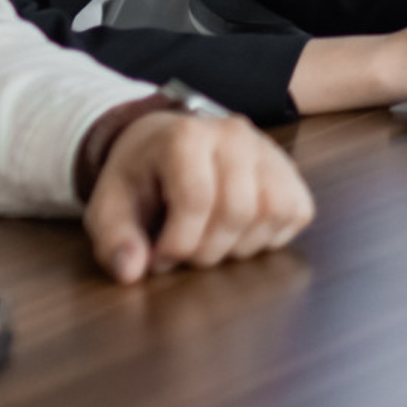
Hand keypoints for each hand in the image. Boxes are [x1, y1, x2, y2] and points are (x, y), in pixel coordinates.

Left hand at [85, 110, 313, 284]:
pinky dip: (272, 235)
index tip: (158, 258)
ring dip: (242, 245)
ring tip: (212, 243)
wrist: (166, 142)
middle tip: (184, 254)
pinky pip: (297, 211)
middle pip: (238, 210)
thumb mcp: (108, 205)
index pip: (197, 199)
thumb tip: (132, 271)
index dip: (177, 244)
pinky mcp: (289, 168)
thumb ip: (115, 239)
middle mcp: (235, 135)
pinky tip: (240, 235)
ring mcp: (267, 150)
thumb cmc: (140, 176)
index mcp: (187, 137)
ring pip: (274, 211)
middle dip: (207, 251)